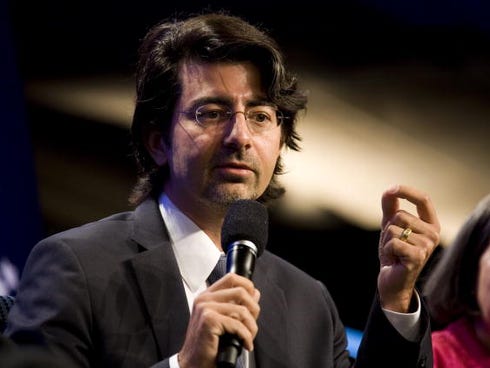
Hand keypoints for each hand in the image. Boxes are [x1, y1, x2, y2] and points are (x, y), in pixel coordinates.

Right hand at [177, 273, 260, 367]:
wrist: (194, 363)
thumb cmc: (208, 344)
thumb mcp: (224, 320)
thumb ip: (237, 305)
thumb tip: (254, 293)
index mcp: (207, 296)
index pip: (232, 278)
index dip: (247, 286)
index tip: (253, 300)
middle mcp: (204, 299)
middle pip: (241, 291)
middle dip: (253, 310)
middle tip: (251, 325)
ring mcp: (205, 308)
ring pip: (242, 310)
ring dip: (251, 327)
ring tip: (248, 337)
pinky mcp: (208, 320)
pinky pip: (237, 325)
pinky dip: (246, 337)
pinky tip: (245, 344)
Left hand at [378, 184, 440, 311]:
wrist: (392, 280)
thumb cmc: (394, 253)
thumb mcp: (391, 226)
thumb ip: (390, 208)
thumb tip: (389, 190)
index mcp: (430, 224)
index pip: (424, 199)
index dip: (407, 191)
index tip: (392, 188)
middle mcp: (433, 234)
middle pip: (400, 215)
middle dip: (388, 229)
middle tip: (394, 244)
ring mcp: (427, 246)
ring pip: (394, 229)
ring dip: (386, 241)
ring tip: (395, 252)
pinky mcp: (418, 256)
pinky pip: (392, 242)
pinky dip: (387, 250)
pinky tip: (394, 259)